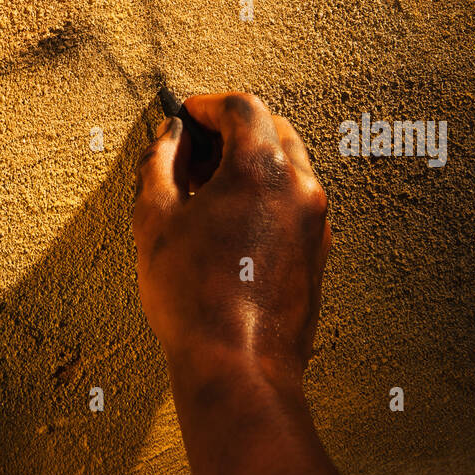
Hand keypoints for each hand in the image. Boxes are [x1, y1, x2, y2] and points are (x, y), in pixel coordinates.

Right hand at [134, 92, 330, 390]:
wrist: (239, 368)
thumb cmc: (193, 298)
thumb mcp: (155, 220)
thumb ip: (160, 164)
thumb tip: (169, 138)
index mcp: (261, 168)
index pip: (241, 106)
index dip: (206, 105)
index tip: (184, 118)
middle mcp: (300, 185)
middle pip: (270, 128)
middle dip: (229, 131)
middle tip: (192, 153)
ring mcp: (315, 219)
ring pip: (287, 163)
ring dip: (249, 161)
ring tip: (207, 191)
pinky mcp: (318, 249)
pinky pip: (294, 198)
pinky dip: (266, 192)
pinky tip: (230, 221)